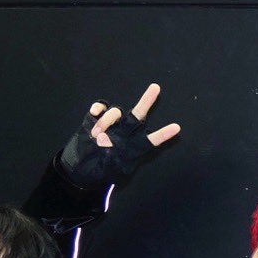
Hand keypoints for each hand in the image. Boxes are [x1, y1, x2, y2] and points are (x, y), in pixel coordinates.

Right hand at [59, 81, 181, 191]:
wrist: (81, 164)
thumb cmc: (100, 169)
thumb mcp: (108, 169)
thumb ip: (109, 156)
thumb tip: (103, 138)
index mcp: (133, 146)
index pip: (151, 140)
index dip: (163, 134)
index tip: (176, 127)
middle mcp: (125, 132)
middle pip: (138, 114)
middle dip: (147, 101)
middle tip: (156, 87)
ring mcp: (111, 123)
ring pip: (115, 112)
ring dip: (106, 122)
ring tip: (96, 135)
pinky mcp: (96, 118)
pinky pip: (100, 107)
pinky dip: (97, 108)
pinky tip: (94, 114)